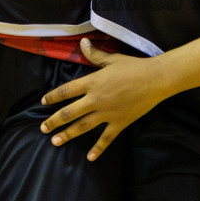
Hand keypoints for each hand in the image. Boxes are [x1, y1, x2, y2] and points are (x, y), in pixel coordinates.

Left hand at [40, 39, 170, 160]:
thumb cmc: (134, 67)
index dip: (53, 97)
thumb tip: (82, 43)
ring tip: (55, 141)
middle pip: (69, 112)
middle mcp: (96, 100)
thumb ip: (94, 54)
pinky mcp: (119, 123)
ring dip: (68, 134)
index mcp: (92, 83)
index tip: (44, 102)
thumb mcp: (112, 59)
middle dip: (54, 121)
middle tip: (43, 128)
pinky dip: (98, 148)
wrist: (155, 79)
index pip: (66, 91)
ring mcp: (107, 113)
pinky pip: (106, 138)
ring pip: (82, 126)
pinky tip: (90, 157)